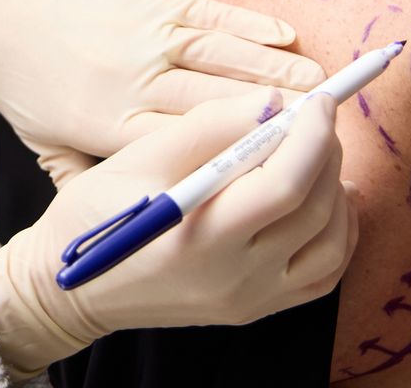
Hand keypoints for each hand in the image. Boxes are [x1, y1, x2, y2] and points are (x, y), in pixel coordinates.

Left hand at [0, 0, 325, 181]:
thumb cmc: (28, 88)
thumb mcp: (50, 146)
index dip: (238, 161)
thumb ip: (96, 178)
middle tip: (326, 138)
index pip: (184, 148)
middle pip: (215, 103)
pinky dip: (251, 25)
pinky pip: (210, 13)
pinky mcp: (153, 0)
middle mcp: (131, 78)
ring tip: (323, 93)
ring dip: (277, 73)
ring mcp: (146, 34)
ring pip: (221, 56)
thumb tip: (159, 214)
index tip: (284, 175)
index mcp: (107, 123)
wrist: (3, 11)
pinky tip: (286, 37)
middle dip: (275, 122)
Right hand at [0, 92, 357, 377]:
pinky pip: (322, 276)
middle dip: (326, 153)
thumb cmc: (95, 215)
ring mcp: (249, 300)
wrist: (72, 289)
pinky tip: (329, 201)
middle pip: (316, 210)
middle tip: (315, 118)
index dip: (311, 135)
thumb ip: (208, 128)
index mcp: (201, 237)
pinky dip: (339, 234)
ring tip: (320, 155)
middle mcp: (235, 277)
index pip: (285, 185)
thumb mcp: (137, 158)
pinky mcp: (254, 309)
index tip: (318, 100)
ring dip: (338, 192)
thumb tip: (270, 103)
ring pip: (332, 245)